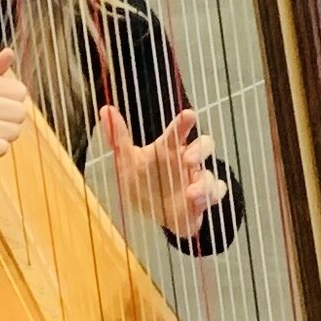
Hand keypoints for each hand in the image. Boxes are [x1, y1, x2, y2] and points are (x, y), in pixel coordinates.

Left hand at [99, 103, 227, 237]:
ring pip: (211, 175)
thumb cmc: (141, 179)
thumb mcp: (126, 160)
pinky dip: (208, 197)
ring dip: (205, 182)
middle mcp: (187, 162)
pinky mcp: (200, 201)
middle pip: (204, 146)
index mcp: (170, 148)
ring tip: (191, 191)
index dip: (185, 121)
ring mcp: (196, 181)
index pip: (180, 130)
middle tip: (189, 158)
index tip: (189, 115)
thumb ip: (117, 137)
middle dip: (201, 150)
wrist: (147, 210)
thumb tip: (105, 109)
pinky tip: (195, 201)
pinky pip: (214, 195)